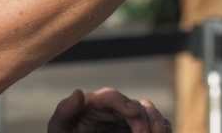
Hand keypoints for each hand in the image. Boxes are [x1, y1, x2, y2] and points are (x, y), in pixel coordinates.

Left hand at [47, 87, 169, 132]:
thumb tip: (79, 92)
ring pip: (151, 113)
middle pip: (136, 105)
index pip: (112, 96)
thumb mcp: (59, 130)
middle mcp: (113, 110)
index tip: (133, 114)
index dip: (124, 103)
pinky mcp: (138, 129)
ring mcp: (127, 121)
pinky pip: (157, 125)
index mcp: (94, 105)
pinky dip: (162, 128)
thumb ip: (64, 112)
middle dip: (144, 119)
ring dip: (157, 123)